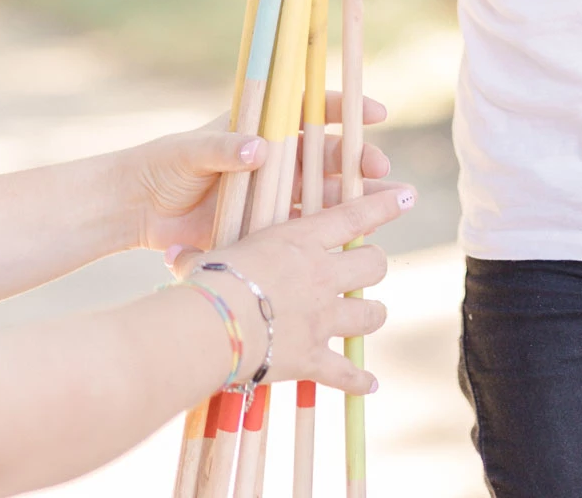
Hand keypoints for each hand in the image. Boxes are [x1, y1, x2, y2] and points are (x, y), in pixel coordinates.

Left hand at [125, 91, 393, 253]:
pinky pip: (303, 230)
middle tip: (381, 170)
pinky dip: (328, 235)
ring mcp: (272, 195)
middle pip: (328, 157)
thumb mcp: (189, 151)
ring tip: (390, 210)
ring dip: (357, 201)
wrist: (136, 210)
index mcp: (262, 129)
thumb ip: (223, 148)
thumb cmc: (162, 166)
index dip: (345, 110)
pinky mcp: (265, 227)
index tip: (376, 114)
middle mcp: (275, 160)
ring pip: (325, 195)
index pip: (312, 111)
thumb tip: (259, 149)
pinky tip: (356, 240)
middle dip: (360, 161)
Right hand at [172, 185, 413, 392]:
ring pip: (370, 314)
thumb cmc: (204, 283)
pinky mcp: (313, 359)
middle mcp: (322, 277)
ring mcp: (322, 320)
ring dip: (371, 315)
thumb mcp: (210, 257)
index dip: (385, 205)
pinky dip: (358, 380)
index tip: (409, 197)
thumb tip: (173, 252)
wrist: (210, 328)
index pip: (355, 215)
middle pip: (373, 265)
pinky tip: (368, 384)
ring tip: (368, 316)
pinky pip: (346, 373)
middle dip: (373, 266)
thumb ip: (201, 255)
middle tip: (364, 270)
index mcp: (300, 241)